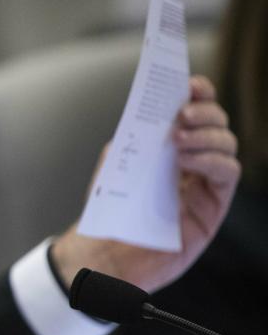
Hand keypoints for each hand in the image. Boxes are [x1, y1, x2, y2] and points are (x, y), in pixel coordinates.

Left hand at [52, 75, 240, 292]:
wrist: (106, 249)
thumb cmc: (111, 206)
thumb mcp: (118, 161)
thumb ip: (136, 135)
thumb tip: (153, 109)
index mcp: (171, 145)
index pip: (196, 111)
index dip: (199, 94)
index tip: (191, 85)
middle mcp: (193, 160)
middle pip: (218, 124)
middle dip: (205, 112)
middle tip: (182, 115)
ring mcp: (205, 183)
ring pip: (227, 145)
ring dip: (207, 136)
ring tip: (179, 139)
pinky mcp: (213, 207)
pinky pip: (227, 175)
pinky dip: (211, 161)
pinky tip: (188, 160)